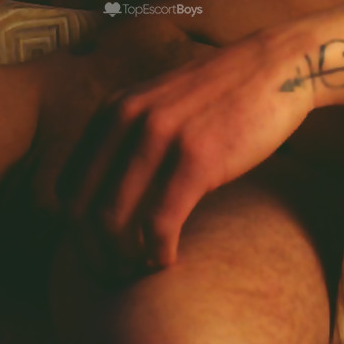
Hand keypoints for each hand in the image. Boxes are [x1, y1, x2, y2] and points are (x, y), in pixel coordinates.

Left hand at [56, 29, 314, 275]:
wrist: (276, 66)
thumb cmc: (221, 95)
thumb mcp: (160, 103)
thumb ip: (130, 136)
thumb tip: (109, 195)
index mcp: (112, 110)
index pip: (67, 187)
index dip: (75, 232)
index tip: (98, 255)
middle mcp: (127, 120)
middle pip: (80, 209)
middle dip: (92, 254)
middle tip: (115, 277)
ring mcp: (159, 137)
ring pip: (112, 220)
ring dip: (122, 260)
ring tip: (140, 273)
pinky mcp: (196, 158)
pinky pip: (159, 222)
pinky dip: (157, 252)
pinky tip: (168, 260)